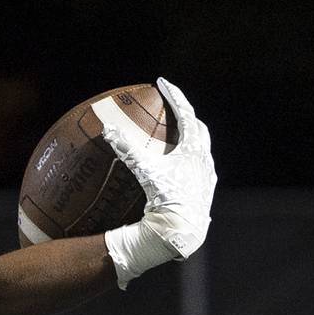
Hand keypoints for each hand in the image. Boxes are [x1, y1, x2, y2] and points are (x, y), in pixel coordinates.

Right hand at [101, 78, 217, 287]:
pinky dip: (186, 163)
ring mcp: (206, 179)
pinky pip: (196, 170)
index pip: (186, 114)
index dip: (175, 96)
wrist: (181, 232)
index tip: (164, 82)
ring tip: (174, 140)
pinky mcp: (202, 194)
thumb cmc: (166, 199)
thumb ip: (127, 149)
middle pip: (198, 130)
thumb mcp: (145, 171)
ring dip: (188, 141)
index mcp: (195, 150)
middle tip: (172, 109)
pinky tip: (175, 172)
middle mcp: (204, 162)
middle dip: (186, 117)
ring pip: (200, 152)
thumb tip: (108, 129)